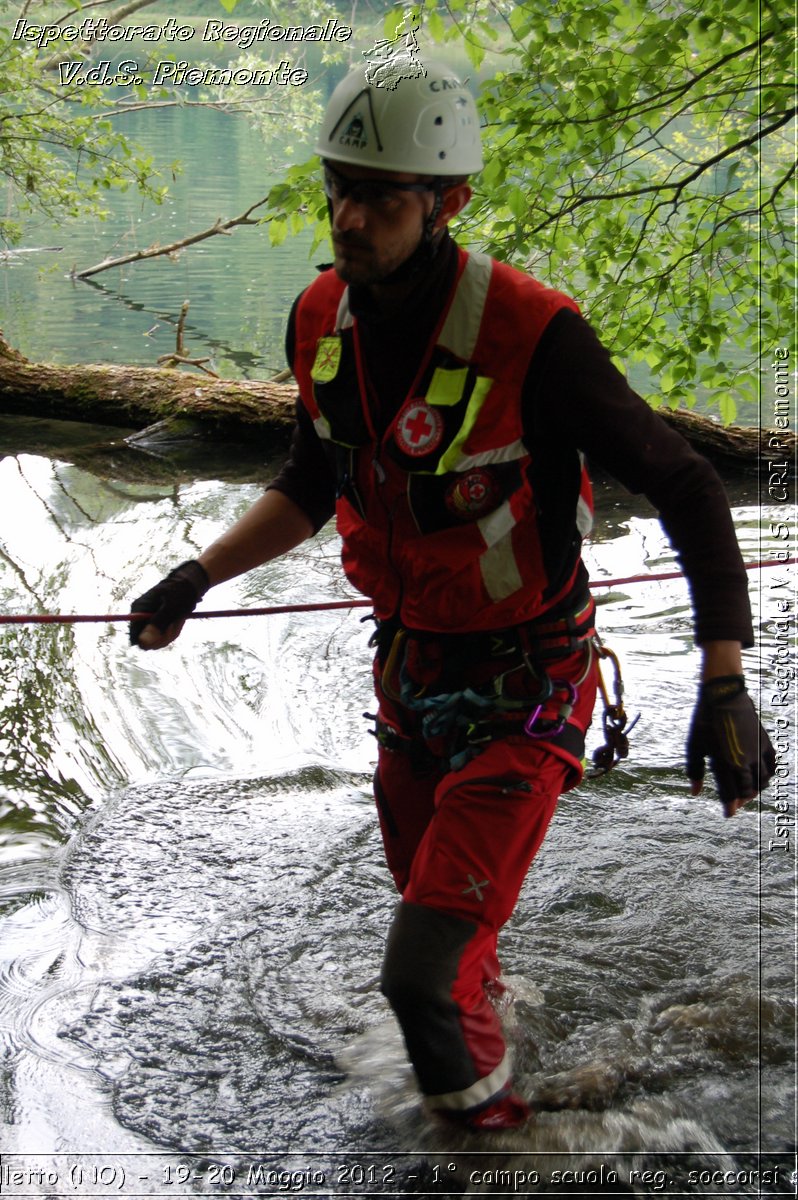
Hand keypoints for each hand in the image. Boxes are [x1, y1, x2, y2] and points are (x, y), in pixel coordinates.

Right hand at [129, 560, 208, 649]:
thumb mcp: (171, 608)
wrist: (190, 583)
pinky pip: (163, 635)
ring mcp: (148, 620)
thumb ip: (157, 624)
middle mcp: (140, 616)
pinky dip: (173, 631)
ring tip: (178, 619)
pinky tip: (178, 620)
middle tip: (175, 622)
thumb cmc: (181, 592)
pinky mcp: (156, 622)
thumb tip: (142, 642)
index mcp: (138, 610)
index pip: (135, 638)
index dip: (150, 641)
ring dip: (170, 633)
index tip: (166, 632)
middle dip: (164, 636)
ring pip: (157, 640)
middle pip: (147, 642)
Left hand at [686, 675, 775, 816]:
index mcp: (724, 763)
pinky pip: (771, 766)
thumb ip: (695, 771)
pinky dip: (767, 775)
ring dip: (755, 789)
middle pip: (748, 791)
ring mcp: (756, 752)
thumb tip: (695, 793)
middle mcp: (743, 761)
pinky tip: (758, 774)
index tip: (728, 814)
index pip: (730, 794)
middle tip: (734, 802)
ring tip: (745, 790)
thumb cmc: (704, 721)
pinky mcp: (764, 742)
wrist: (723, 695)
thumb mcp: (693, 746)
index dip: (730, 807)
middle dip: (741, 800)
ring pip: (763, 781)